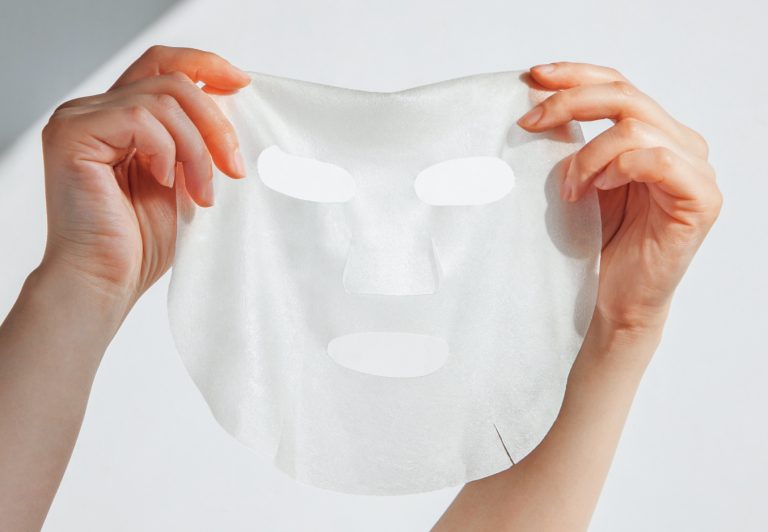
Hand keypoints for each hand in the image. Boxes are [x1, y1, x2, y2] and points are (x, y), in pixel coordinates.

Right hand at [39, 45, 249, 306]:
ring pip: (163, 101)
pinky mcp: (72, 134)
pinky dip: (167, 152)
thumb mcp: (187, 180)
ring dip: (197, 150)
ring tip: (202, 194)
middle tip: (234, 167)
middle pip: (170, 79)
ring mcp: (80, 119)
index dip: (204, 66)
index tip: (242, 83)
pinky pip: (139, 119)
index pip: (162, 65)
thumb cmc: (142, 243)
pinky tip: (166, 185)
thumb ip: (197, 141)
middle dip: (215, 122)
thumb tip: (232, 105)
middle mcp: (96, 111)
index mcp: (122, 119)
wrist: (108, 282)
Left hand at [517, 61, 721, 333]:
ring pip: (635, 126)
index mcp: (654, 135)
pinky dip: (618, 168)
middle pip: (625, 95)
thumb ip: (574, 144)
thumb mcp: (579, 182)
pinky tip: (598, 191)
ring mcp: (695, 170)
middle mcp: (681, 145)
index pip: (619, 85)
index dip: (577, 75)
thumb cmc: (597, 245)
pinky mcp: (701, 199)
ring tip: (568, 190)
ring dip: (588, 154)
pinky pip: (658, 160)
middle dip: (569, 103)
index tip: (534, 77)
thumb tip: (537, 104)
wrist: (615, 301)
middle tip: (529, 123)